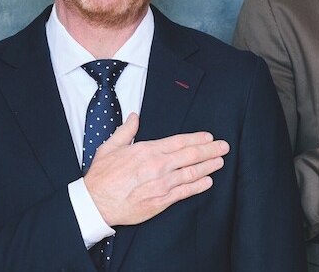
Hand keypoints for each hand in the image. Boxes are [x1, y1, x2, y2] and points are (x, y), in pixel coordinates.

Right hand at [84, 113, 229, 225]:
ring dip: (208, 166)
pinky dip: (198, 186)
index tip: (209, 137)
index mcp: (147, 150)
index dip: (197, 139)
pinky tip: (208, 181)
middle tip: (224, 147)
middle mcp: (157, 166)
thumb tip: (134, 116)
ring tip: (220, 161)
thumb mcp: (110, 147)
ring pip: (191, 173)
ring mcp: (161, 184)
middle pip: (190, 155)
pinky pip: (184, 192)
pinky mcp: (161, 201)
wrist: (95, 203)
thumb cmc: (102, 176)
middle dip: (210, 150)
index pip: (179, 142)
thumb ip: (126, 131)